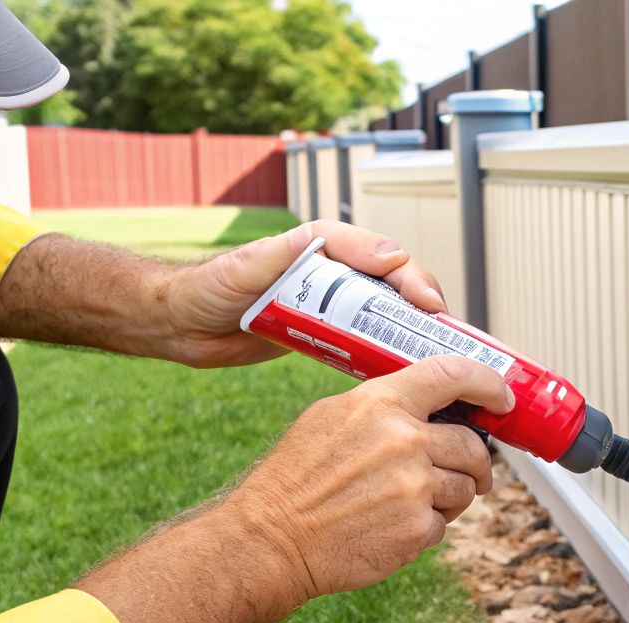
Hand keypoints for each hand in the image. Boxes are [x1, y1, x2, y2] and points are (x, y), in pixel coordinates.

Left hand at [159, 220, 448, 368]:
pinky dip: (392, 353)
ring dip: (417, 332)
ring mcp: (335, 302)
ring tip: (442, 357)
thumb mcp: (250, 266)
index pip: (383, 254)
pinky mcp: (328, 333)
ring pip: (391, 313)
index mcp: (324, 245)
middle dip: (426, 306)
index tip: (427, 304)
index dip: (411, 278)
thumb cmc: (210, 288)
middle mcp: (337, 270)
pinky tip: (408, 373)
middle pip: (397, 284)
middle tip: (446, 336)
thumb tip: (340, 243)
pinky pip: (369, 340)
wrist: (183, 324)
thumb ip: (290, 253)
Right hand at [230, 355, 512, 597]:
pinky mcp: (417, 529)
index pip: (453, 375)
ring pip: (463, 489)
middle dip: (475, 463)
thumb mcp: (331, 418)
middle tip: (470, 473)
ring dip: (449, 498)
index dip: (489, 384)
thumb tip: (429, 407)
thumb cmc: (295, 479)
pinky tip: (390, 527)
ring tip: (410, 504)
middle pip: (472, 446)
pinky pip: (443, 525)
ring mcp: (414, 487)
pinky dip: (425, 528)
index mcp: (381, 403)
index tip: (503, 398)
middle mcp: (404, 441)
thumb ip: (382, 407)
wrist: (273, 539)